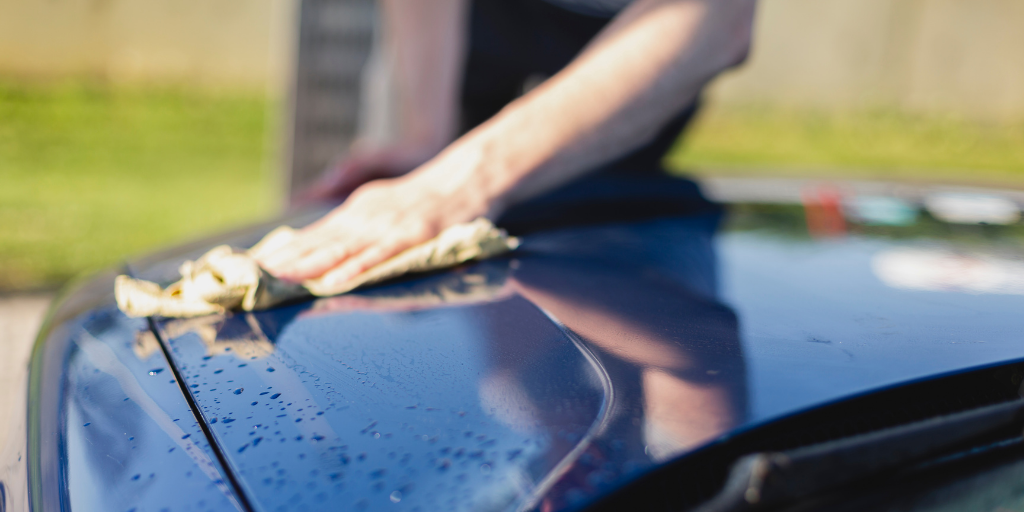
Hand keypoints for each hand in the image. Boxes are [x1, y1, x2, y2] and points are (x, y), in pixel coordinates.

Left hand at [255, 147, 496, 287]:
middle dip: (282, 263)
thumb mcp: (381, 206)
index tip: (246, 268)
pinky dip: (355, 270)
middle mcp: (365, 217)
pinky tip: (333, 283)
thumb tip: (317, 248)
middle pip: (317, 244)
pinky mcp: (414, 235)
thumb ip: (352, 228)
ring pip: (342, 250)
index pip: (310, 236)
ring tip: (278, 282)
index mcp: (355, 212)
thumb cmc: (427, 198)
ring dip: (307, 267)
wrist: (469, 176)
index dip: (279, 253)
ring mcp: (389, 226)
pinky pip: (380, 257)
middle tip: (248, 279)